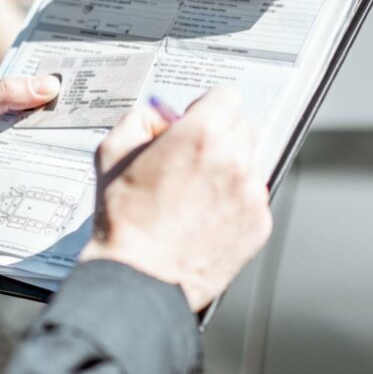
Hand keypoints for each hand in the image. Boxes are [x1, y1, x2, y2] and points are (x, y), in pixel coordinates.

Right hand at [81, 87, 271, 311]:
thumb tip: (159, 117)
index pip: (227, 96)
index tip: (196, 122)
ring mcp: (251, 193)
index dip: (207, 107)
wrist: (140, 277)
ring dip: (229, 169)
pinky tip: (206, 217)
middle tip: (193, 158)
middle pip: (243, 127)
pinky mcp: (260, 223)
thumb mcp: (112, 153)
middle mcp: (234, 159)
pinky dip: (235, 202)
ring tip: (196, 194)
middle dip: (220, 136)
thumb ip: (139, 121)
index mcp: (201, 134)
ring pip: (250, 163)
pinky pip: (253, 198)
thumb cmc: (124, 220)